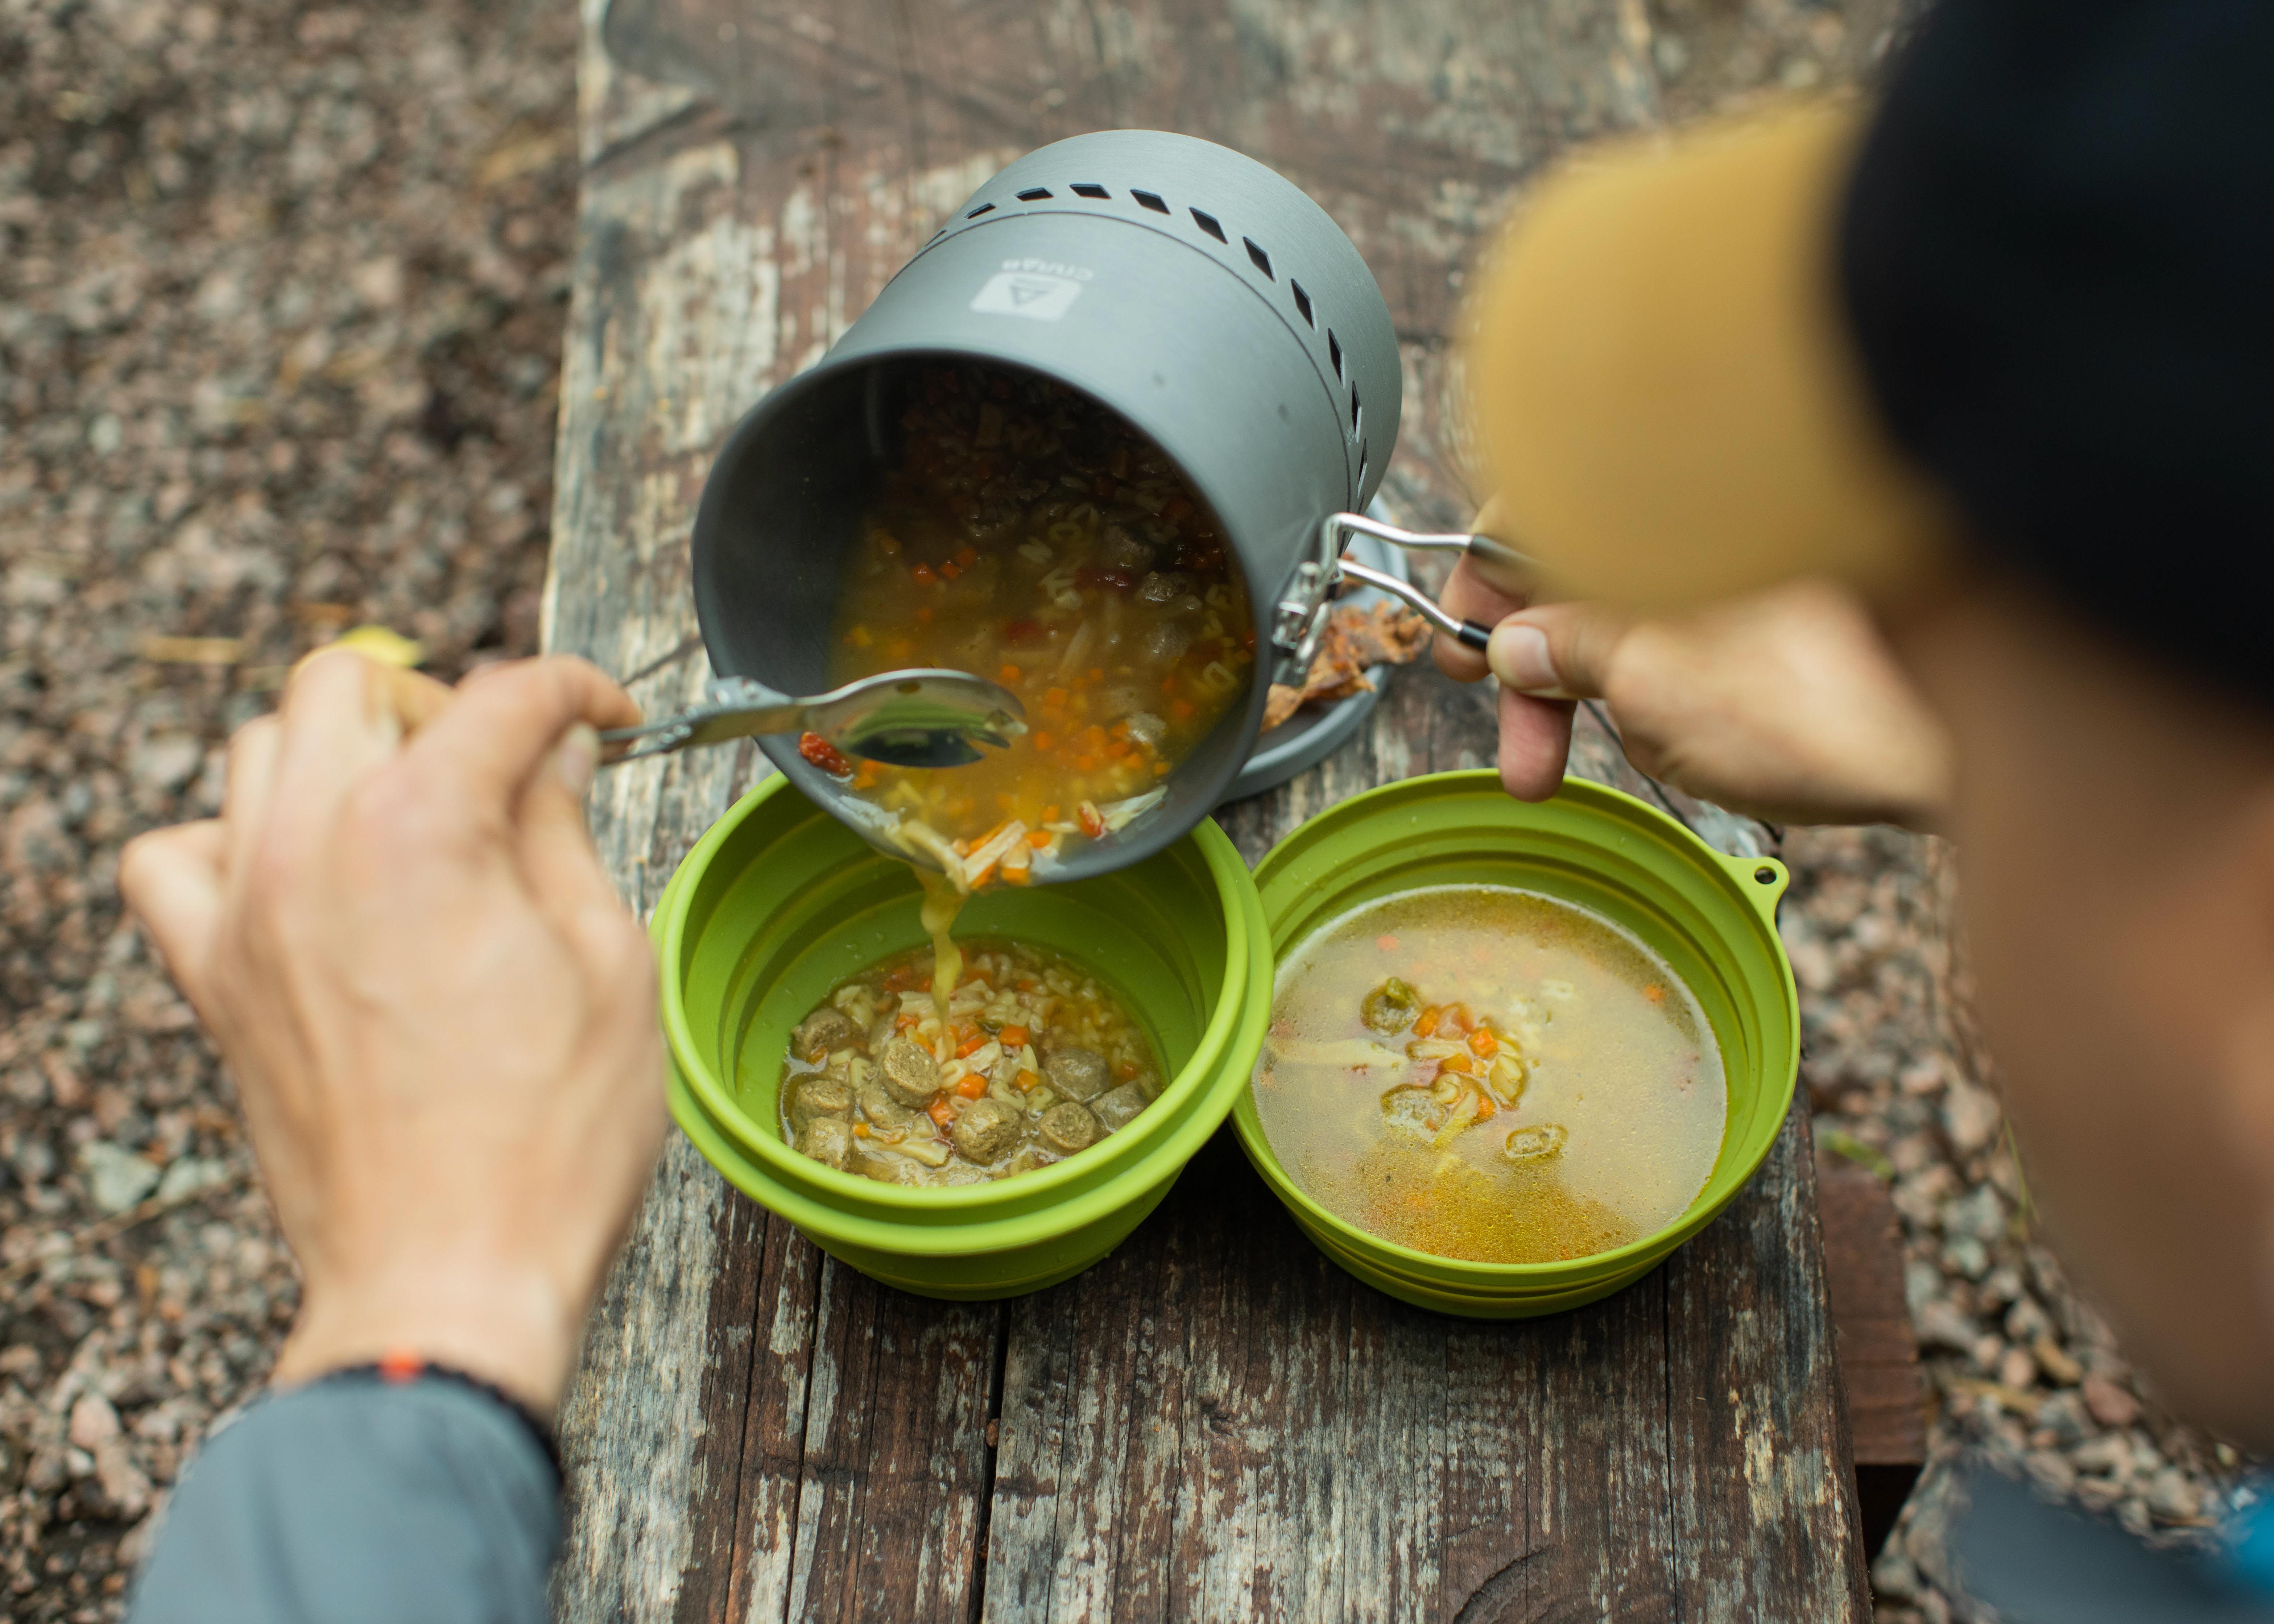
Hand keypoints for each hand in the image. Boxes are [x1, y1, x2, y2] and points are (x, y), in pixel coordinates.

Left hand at [118, 652, 662, 1414]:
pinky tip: (303, 877)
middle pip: (350, 683)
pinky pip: (172, 858)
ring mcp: (247, 912)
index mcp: (423, 828)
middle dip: (439, 699)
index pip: (502, 696)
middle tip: (505, 764)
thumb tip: (554, 758)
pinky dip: (230, 840)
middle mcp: (312, 847)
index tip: (607, 714)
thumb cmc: (545, 1143)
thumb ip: (567, 835)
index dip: (576, 688)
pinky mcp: (214, 980)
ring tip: (413, 814)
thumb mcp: (611, 965)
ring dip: (340, 754)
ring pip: (259, 751)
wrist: (445, 1278)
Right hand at [1435, 554, 1951, 827]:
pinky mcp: (1809, 601)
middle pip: (1582, 573)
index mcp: (1653, 507)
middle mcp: (1701, 513)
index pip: (1526, 515)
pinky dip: (1695, 688)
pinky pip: (1714, 637)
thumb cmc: (1819, 700)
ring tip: (1664, 757)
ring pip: (1647, 613)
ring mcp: (1759, 557)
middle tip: (1527, 764)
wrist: (1985, 731)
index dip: (1479, 593)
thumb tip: (1516, 641)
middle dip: (1548, 675)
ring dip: (1626, 691)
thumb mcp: (1651, 687)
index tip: (1461, 660)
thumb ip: (1568, 651)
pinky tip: (1728, 746)